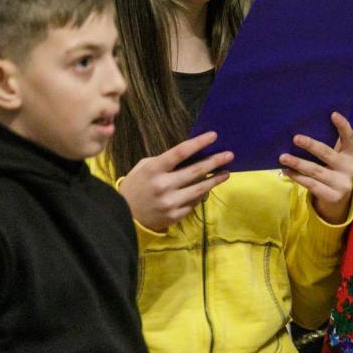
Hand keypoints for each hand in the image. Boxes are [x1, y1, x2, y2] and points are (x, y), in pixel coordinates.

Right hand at [119, 131, 233, 231]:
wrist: (123, 215)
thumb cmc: (136, 185)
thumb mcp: (144, 167)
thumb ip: (166, 161)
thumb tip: (192, 155)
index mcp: (153, 170)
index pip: (180, 152)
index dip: (199, 143)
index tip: (214, 136)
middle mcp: (162, 186)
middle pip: (195, 171)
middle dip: (215, 161)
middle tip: (229, 155)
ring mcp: (169, 203)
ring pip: (200, 189)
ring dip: (215, 180)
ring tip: (226, 172)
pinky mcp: (174, 216)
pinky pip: (194, 203)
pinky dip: (201, 195)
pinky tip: (207, 188)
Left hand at [280, 112, 352, 223]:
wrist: (338, 202)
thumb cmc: (331, 172)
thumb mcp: (335, 159)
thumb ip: (327, 147)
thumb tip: (300, 129)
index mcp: (350, 154)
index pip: (349, 137)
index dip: (342, 126)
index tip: (333, 114)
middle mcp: (348, 167)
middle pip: (327, 154)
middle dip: (311, 145)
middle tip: (295, 138)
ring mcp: (342, 183)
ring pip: (316, 170)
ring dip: (298, 162)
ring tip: (283, 157)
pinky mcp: (333, 196)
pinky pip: (311, 184)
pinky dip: (297, 177)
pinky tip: (287, 170)